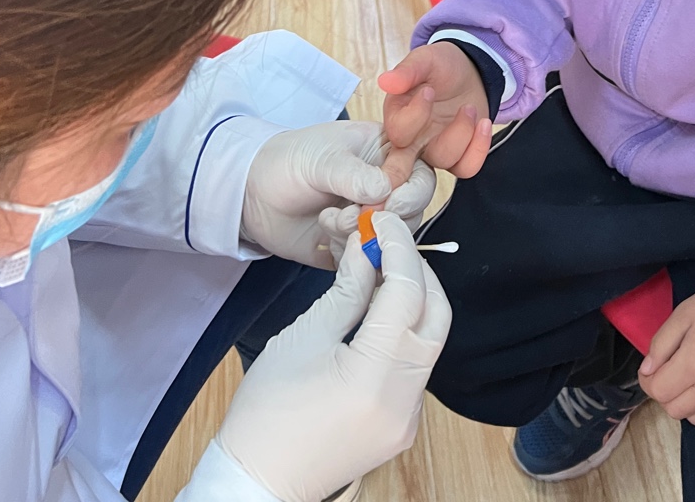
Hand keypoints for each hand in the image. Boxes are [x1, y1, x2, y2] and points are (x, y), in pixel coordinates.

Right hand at [215, 212, 451, 501]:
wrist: (259, 483)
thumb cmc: (267, 413)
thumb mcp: (303, 337)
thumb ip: (346, 290)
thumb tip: (367, 248)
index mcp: (374, 378)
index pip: (407, 293)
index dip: (398, 248)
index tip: (382, 220)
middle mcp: (404, 402)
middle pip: (435, 316)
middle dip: (417, 271)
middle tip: (386, 242)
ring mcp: (408, 418)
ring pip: (430, 340)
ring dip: (414, 299)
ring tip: (379, 271)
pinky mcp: (403, 425)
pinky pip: (417, 365)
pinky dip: (405, 330)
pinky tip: (378, 312)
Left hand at [242, 121, 435, 266]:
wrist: (251, 194)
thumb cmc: (288, 161)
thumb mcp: (321, 158)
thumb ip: (353, 174)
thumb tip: (385, 190)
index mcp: (386, 154)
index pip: (421, 175)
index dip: (411, 192)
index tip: (388, 201)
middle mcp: (385, 188)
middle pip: (413, 212)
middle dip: (385, 218)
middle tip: (354, 215)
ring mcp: (371, 220)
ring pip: (392, 239)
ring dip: (361, 234)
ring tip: (330, 220)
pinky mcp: (355, 248)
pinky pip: (368, 261)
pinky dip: (350, 254)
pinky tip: (325, 234)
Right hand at [379, 44, 492, 176]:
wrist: (468, 70)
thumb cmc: (441, 66)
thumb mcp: (424, 60)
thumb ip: (406, 71)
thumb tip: (384, 81)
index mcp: (397, 115)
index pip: (398, 132)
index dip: (415, 115)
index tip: (429, 91)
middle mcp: (412, 138)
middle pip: (406, 167)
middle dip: (413, 169)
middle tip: (433, 142)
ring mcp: (436, 148)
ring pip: (444, 160)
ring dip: (462, 133)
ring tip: (470, 108)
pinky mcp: (458, 154)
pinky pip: (466, 167)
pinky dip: (478, 148)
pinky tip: (483, 123)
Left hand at [638, 290, 694, 426]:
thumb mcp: (682, 316)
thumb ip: (660, 344)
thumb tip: (647, 370)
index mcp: (692, 366)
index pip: (658, 391)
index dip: (648, 381)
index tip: (651, 370)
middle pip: (674, 410)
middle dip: (666, 393)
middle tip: (671, 373)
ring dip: (687, 403)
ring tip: (692, 380)